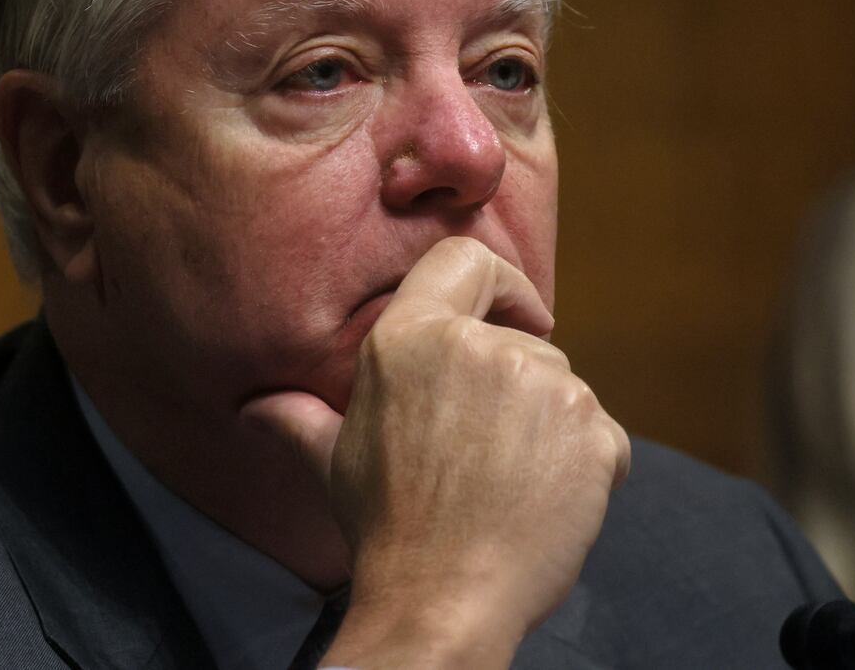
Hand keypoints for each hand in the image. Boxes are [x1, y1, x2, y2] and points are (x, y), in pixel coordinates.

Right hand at [243, 237, 630, 667]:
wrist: (443, 598)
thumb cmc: (386, 525)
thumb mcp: (332, 460)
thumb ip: (299, 418)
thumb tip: (253, 409)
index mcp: (409, 338)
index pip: (463, 257)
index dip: (498, 281)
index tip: (512, 314)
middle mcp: (477, 347)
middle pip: (522, 340)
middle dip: (515, 388)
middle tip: (482, 451)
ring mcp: (543, 384)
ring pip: (562, 386)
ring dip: (548, 429)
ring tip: (507, 483)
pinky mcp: (592, 427)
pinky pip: (600, 433)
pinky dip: (584, 465)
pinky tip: (543, 502)